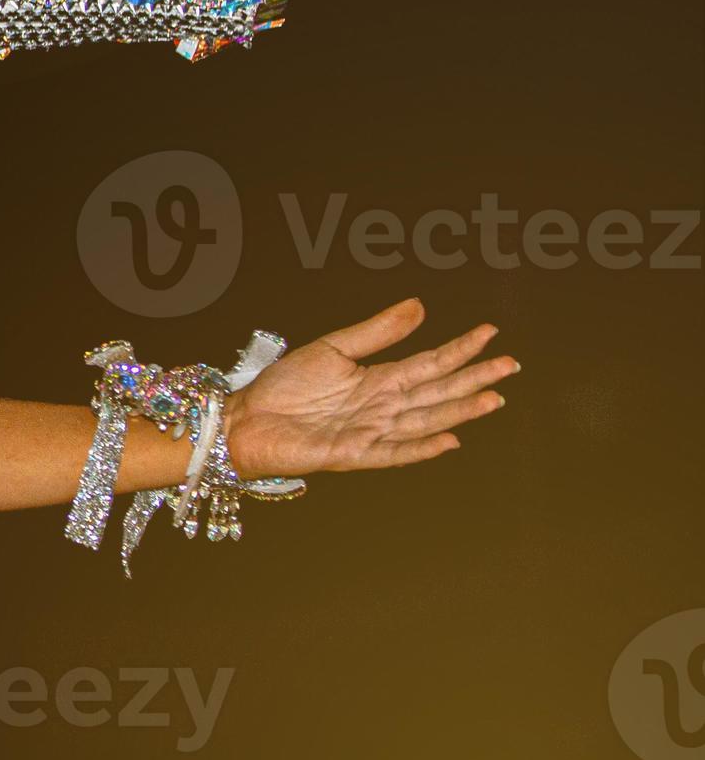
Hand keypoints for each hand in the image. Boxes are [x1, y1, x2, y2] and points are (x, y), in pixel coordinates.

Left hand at [225, 299, 515, 477]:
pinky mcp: (355, 453)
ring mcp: (373, 431)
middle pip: (438, 391)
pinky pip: (395, 451)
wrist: (249, 419)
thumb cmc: (285, 386)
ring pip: (426, 419)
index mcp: (379, 380)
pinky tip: (450, 439)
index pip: (429, 363)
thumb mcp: (332, 349)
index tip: (490, 334)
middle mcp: (383, 406)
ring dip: (460, 410)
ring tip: (493, 397)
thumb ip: (377, 332)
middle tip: (511, 364)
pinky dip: (422, 446)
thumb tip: (419, 306)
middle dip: (474, 378)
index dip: (460, 349)